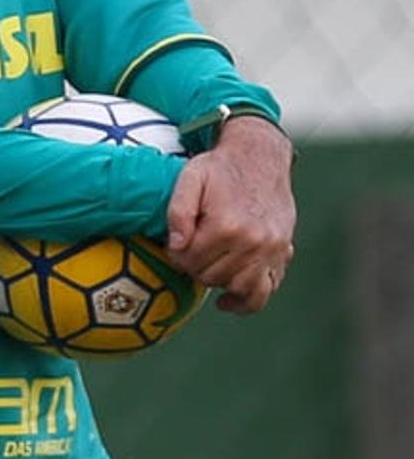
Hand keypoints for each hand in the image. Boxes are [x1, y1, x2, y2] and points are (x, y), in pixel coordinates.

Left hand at [164, 115, 295, 313]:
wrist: (260, 157)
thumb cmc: (220, 168)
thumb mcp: (190, 179)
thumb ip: (178, 212)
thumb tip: (175, 246)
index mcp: (226, 224)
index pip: (190, 260)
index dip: (176, 256)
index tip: (175, 246)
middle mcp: (253, 241)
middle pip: (212, 276)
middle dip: (195, 268)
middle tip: (190, 253)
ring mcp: (272, 250)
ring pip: (240, 289)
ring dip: (219, 284)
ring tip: (207, 271)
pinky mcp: (283, 253)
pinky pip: (267, 290)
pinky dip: (248, 300)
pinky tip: (228, 301)